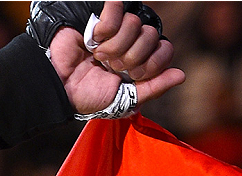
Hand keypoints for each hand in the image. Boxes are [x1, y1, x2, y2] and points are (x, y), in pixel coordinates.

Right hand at [31, 1, 183, 115]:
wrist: (60, 86)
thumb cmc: (89, 96)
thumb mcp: (125, 100)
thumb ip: (154, 88)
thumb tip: (181, 75)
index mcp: (141, 60)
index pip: (165, 49)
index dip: (151, 64)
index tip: (131, 77)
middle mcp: (132, 40)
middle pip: (151, 36)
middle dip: (129, 59)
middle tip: (110, 67)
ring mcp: (118, 25)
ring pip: (134, 24)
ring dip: (113, 47)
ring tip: (98, 56)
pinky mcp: (102, 13)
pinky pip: (117, 8)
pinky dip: (105, 28)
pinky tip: (94, 39)